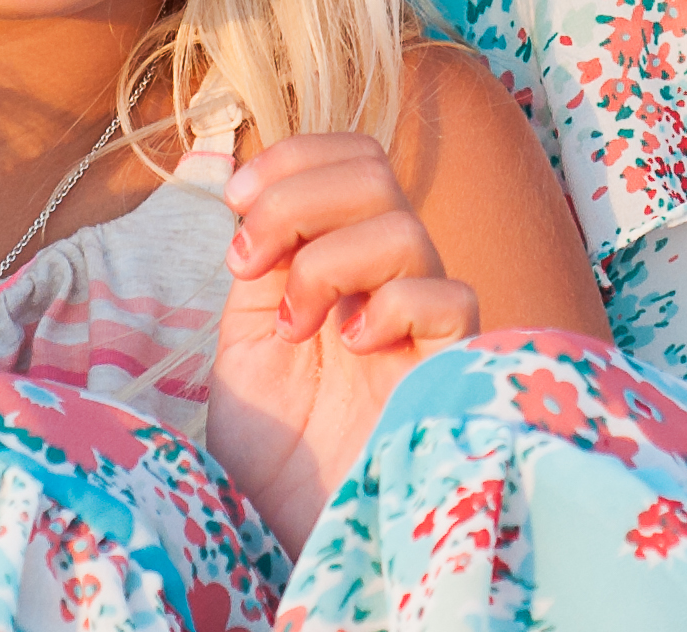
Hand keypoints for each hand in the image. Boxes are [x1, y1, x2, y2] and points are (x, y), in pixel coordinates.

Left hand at [204, 131, 477, 549]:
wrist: (301, 529)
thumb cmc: (277, 449)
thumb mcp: (244, 338)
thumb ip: (258, 259)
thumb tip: (233, 172)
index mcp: (343, 259)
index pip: (351, 158)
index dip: (294, 157)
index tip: (235, 199)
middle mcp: (390, 277)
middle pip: (375, 172)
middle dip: (298, 199)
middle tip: (253, 259)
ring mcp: (425, 319)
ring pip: (403, 227)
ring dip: (328, 262)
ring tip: (295, 324)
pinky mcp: (453, 362)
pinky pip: (446, 295)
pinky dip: (389, 304)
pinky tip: (351, 347)